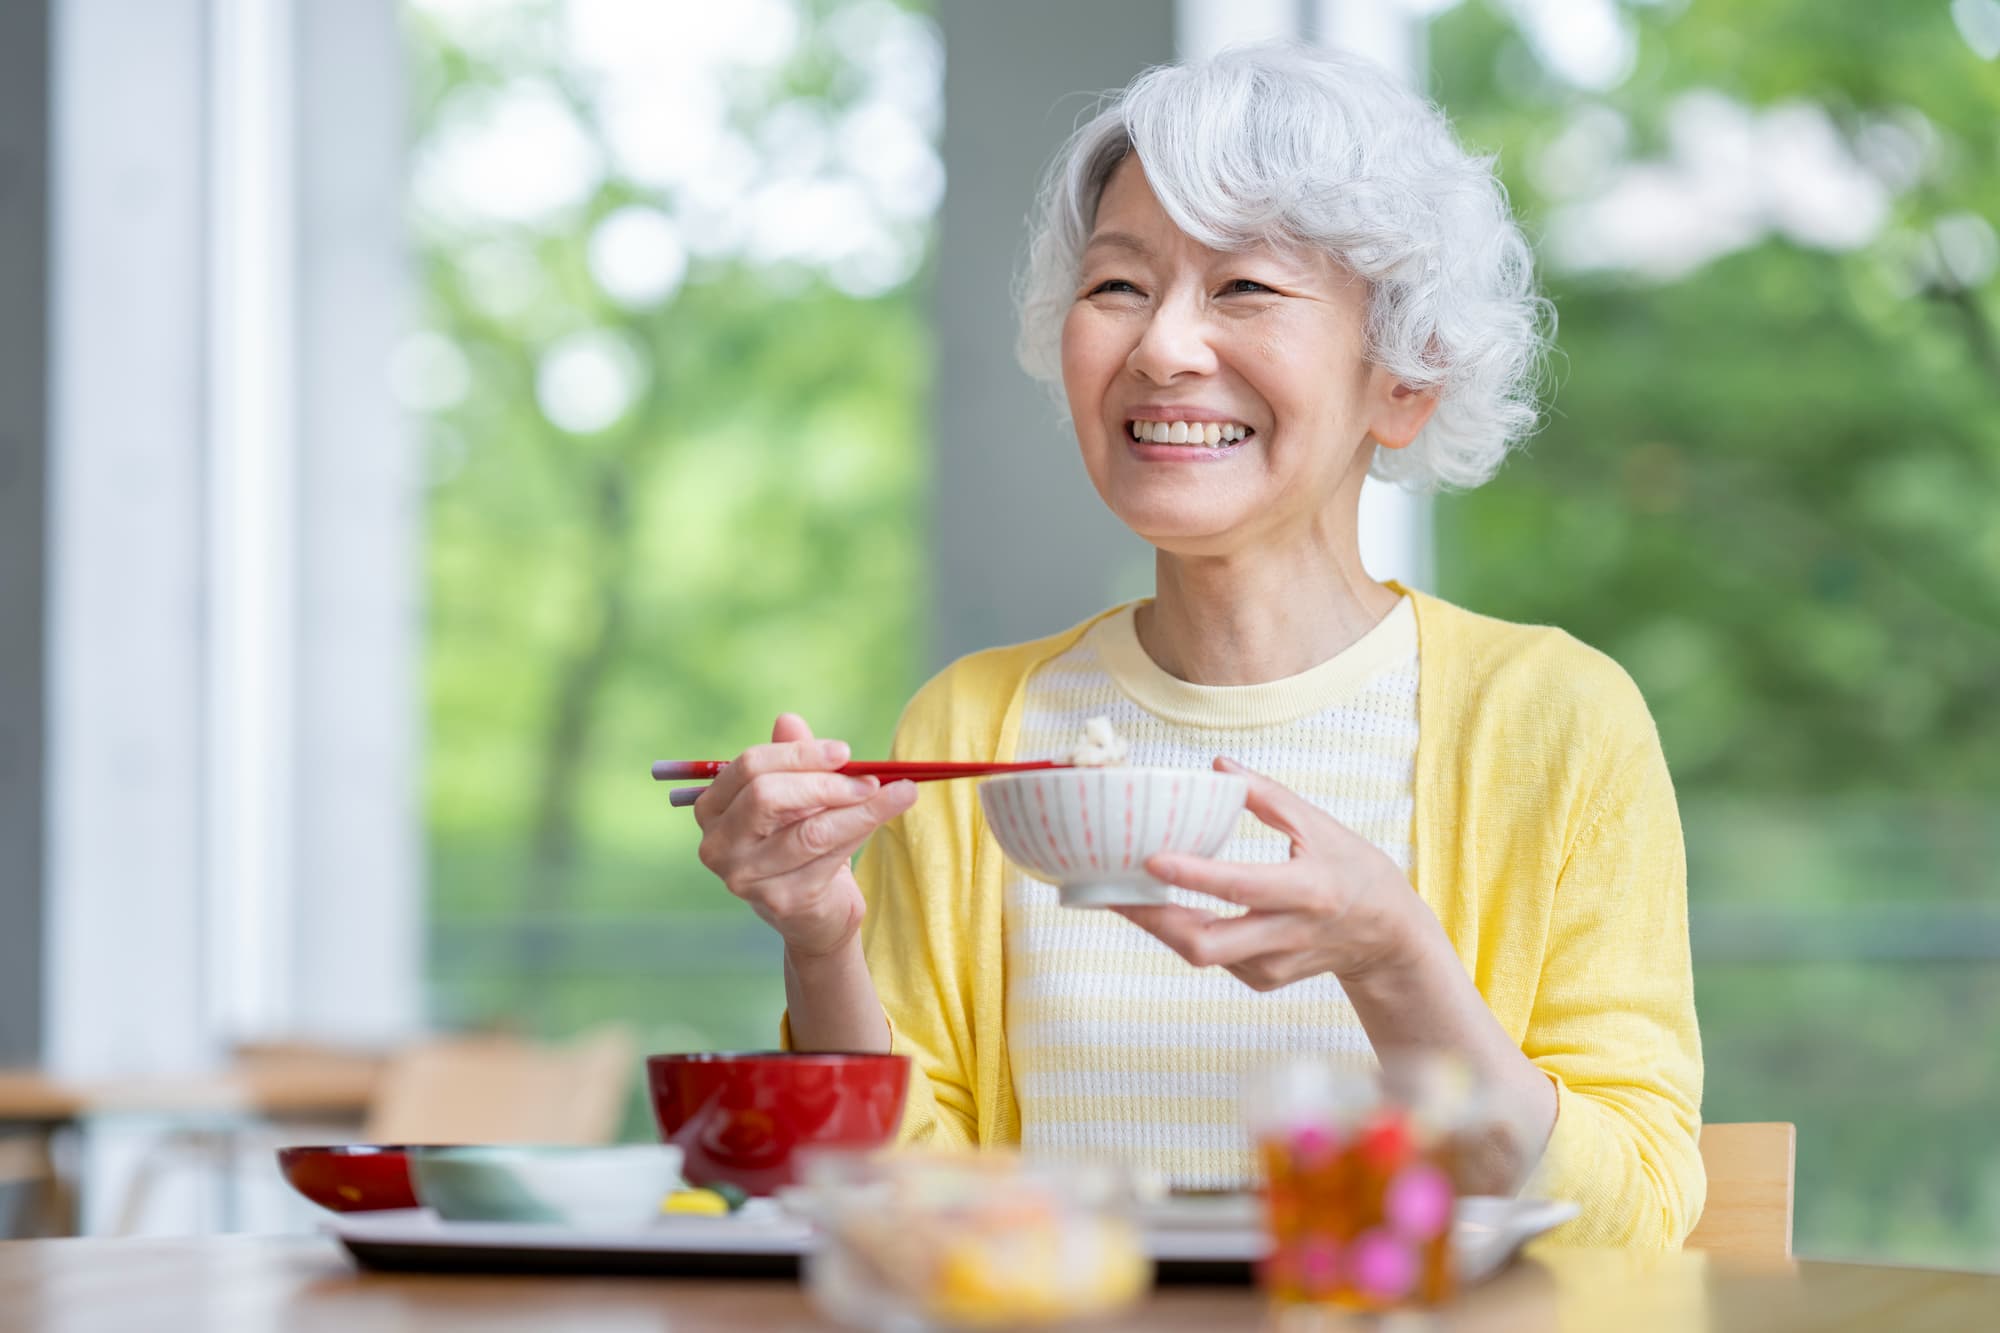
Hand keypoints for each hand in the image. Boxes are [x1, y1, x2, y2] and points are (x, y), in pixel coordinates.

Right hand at [693, 713, 917, 959]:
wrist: (815, 912)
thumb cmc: (800, 842)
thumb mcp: (796, 797)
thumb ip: (791, 759)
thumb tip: (788, 719)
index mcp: (712, 808)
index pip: (749, 767)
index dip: (799, 754)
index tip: (844, 751)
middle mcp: (718, 845)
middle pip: (767, 796)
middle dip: (824, 782)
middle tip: (870, 779)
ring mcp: (746, 877)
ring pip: (809, 831)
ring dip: (861, 808)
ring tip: (901, 791)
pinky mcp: (782, 900)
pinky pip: (830, 857)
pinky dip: (863, 831)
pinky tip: (886, 816)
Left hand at [1115, 757, 1426, 991]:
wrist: (1388, 937)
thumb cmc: (1354, 871)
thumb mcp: (1320, 825)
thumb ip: (1267, 796)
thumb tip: (1216, 765)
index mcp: (1307, 891)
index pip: (1241, 885)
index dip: (1193, 875)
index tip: (1151, 858)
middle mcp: (1288, 935)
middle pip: (1206, 944)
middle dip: (1152, 919)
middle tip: (1110, 888)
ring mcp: (1274, 965)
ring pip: (1202, 954)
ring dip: (1158, 925)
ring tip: (1120, 891)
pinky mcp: (1263, 980)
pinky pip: (1213, 958)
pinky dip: (1184, 932)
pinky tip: (1162, 906)